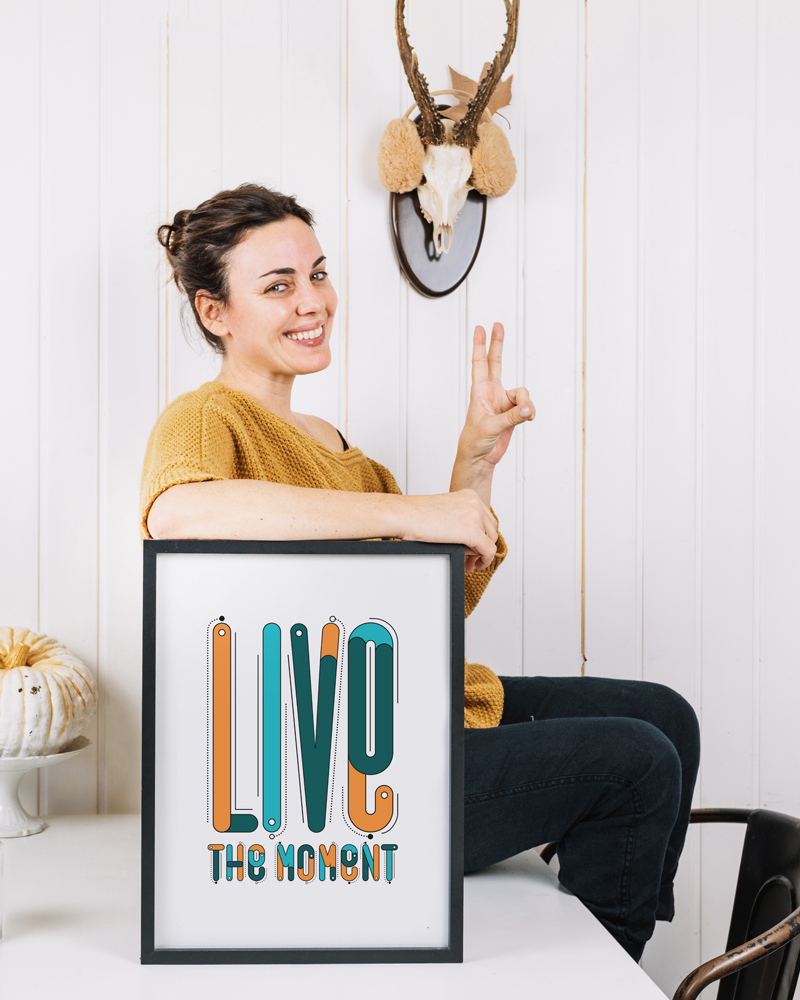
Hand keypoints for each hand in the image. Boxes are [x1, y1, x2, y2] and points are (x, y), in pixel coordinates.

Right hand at [394, 490, 497, 570]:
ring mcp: (475, 517)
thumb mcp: (445, 511)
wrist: (404, 514)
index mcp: (469, 495)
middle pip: (491, 529)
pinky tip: (476, 566)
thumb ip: (461, 520)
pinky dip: (485, 561)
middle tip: (474, 557)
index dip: (483, 534)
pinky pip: (488, 551)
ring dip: (483, 554)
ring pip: (491, 540)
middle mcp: (475, 503)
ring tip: (472, 563)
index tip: (475, 544)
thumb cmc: (415, 514)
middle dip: (484, 544)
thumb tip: (470, 541)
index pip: (486, 517)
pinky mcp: (472, 532)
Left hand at [450, 323, 534, 505]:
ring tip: (526, 415)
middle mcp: (492, 393)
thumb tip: (527, 410)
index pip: (479, 364)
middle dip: (498, 345)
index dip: (480, 346)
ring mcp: (504, 402)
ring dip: (526, 403)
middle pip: (496, 363)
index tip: (480, 328)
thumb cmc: (475, 440)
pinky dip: (529, 411)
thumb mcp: (490, 427)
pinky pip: (527, 406)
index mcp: (479, 392)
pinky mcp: (513, 413)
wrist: (480, 457)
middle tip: (498, 324)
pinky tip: (529, 418)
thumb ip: (511, 417)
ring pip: (522, 393)